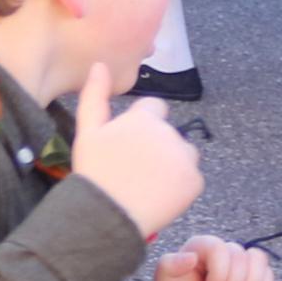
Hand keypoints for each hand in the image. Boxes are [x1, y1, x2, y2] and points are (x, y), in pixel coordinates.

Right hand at [70, 77, 203, 236]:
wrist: (107, 216)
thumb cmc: (94, 173)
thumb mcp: (87, 132)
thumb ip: (95, 96)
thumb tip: (99, 65)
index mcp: (144, 118)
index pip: (155, 109)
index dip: (143, 126)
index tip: (129, 146)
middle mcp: (168, 132)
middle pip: (169, 134)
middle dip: (157, 147)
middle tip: (135, 170)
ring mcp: (184, 157)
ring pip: (184, 155)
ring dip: (172, 165)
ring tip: (148, 185)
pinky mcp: (194, 182)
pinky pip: (192, 179)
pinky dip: (180, 187)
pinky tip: (159, 197)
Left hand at [150, 233, 276, 280]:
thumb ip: (169, 267)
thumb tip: (190, 257)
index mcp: (200, 247)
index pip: (219, 248)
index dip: (220, 273)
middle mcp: (222, 251)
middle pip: (242, 257)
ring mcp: (240, 264)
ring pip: (259, 262)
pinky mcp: (253, 278)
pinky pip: (268, 276)